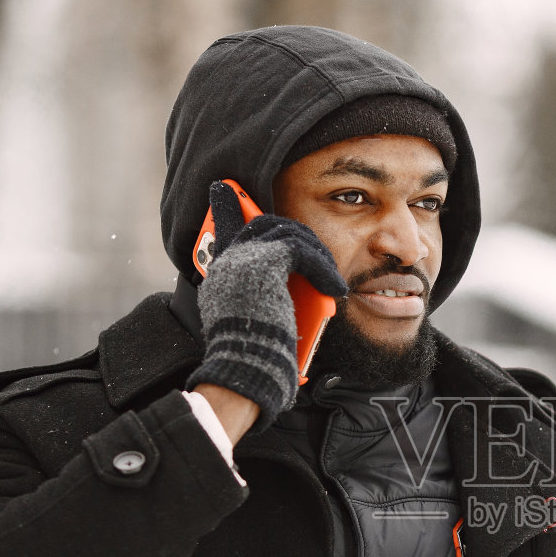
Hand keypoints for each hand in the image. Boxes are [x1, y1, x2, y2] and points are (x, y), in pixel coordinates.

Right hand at [186, 182, 347, 426]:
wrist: (247, 367)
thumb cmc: (255, 359)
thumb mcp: (257, 324)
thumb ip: (262, 299)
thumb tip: (293, 295)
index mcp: (220, 277)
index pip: (222, 231)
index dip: (227, 209)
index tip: (224, 189)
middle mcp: (227, 262)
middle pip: (261, 224)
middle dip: (292, 231)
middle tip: (317, 251)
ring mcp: (243, 258)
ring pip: (285, 232)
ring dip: (315, 253)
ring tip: (330, 278)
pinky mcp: (265, 261)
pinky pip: (301, 249)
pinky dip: (322, 266)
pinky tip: (334, 287)